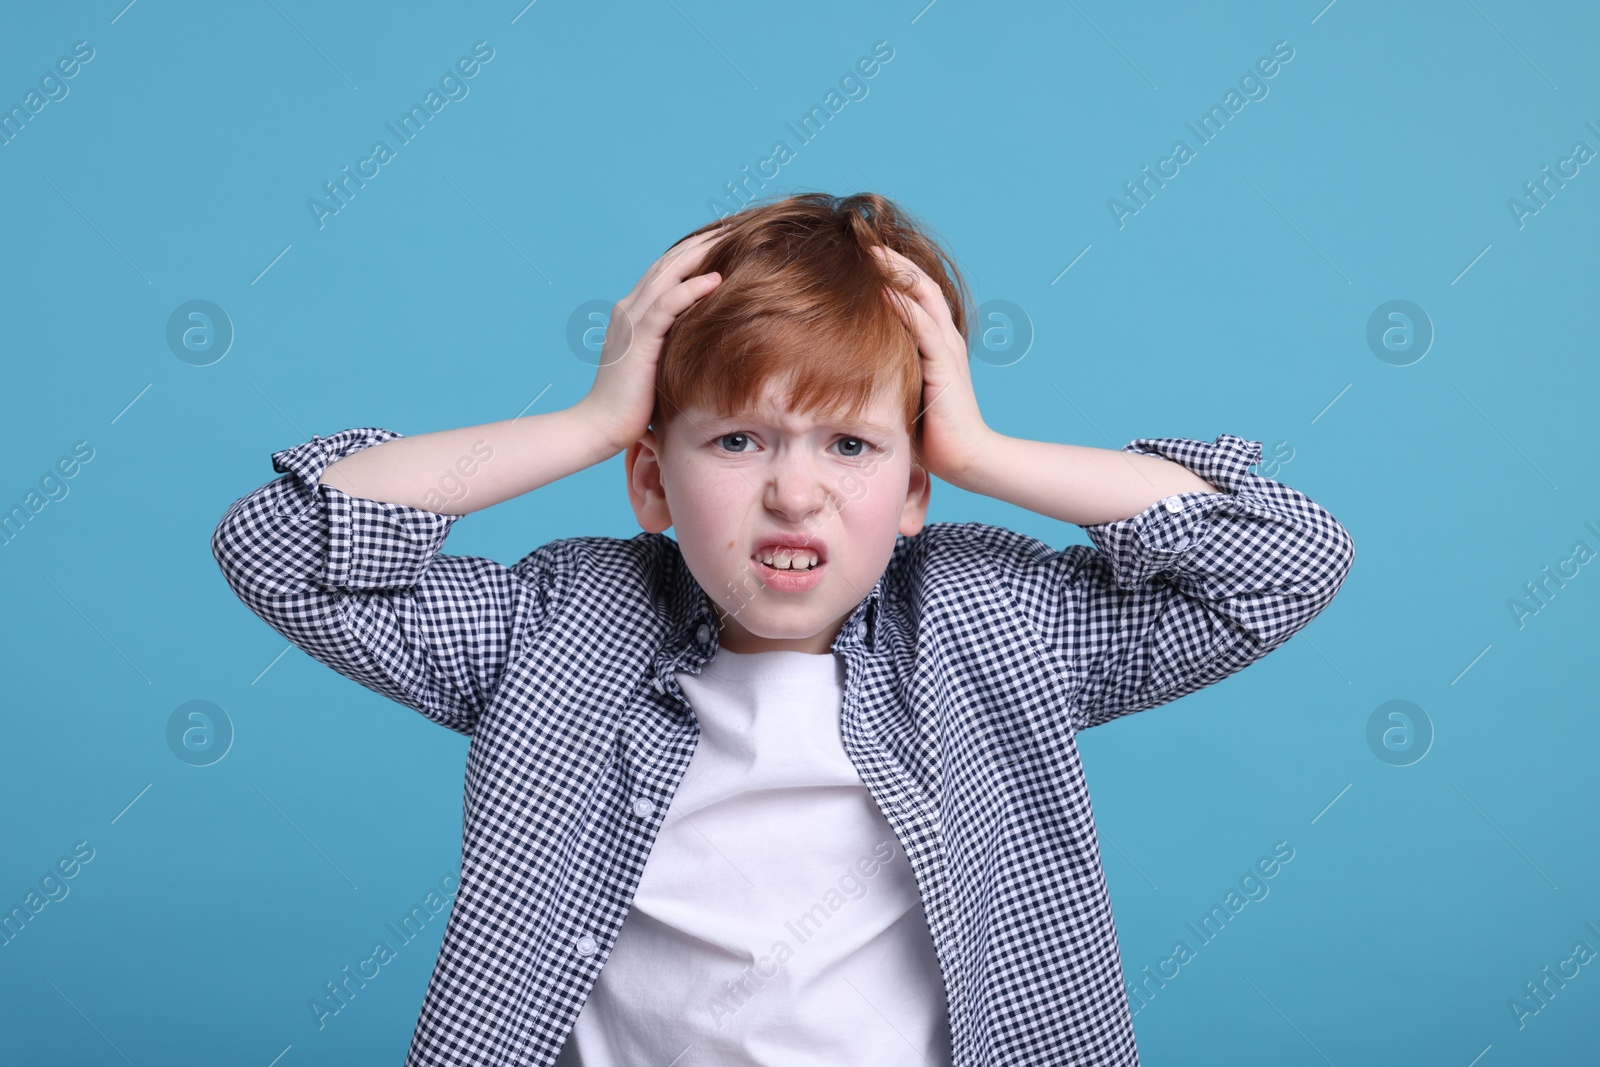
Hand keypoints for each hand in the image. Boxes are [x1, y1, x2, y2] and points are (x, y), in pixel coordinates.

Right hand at [579, 223, 729, 452]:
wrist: (598, 427)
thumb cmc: (630, 406)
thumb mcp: (657, 367)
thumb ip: (673, 347)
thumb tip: (703, 346)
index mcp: (633, 314)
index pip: (666, 271)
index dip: (694, 251)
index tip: (725, 238)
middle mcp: (629, 309)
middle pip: (669, 263)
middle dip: (702, 241)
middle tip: (734, 223)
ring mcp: (631, 322)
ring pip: (668, 274)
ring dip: (701, 253)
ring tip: (731, 235)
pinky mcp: (638, 340)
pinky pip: (667, 306)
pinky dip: (691, 289)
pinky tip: (716, 279)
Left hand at [871, 245, 992, 485]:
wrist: (967, 458)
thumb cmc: (932, 434)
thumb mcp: (903, 394)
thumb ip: (885, 374)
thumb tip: (845, 372)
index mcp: (935, 343)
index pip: (914, 294)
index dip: (891, 270)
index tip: (861, 254)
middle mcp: (944, 338)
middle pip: (918, 283)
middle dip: (891, 259)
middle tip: (861, 238)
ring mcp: (946, 349)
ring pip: (921, 295)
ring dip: (895, 270)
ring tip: (868, 249)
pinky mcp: (943, 365)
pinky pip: (922, 325)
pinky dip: (901, 303)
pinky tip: (879, 287)